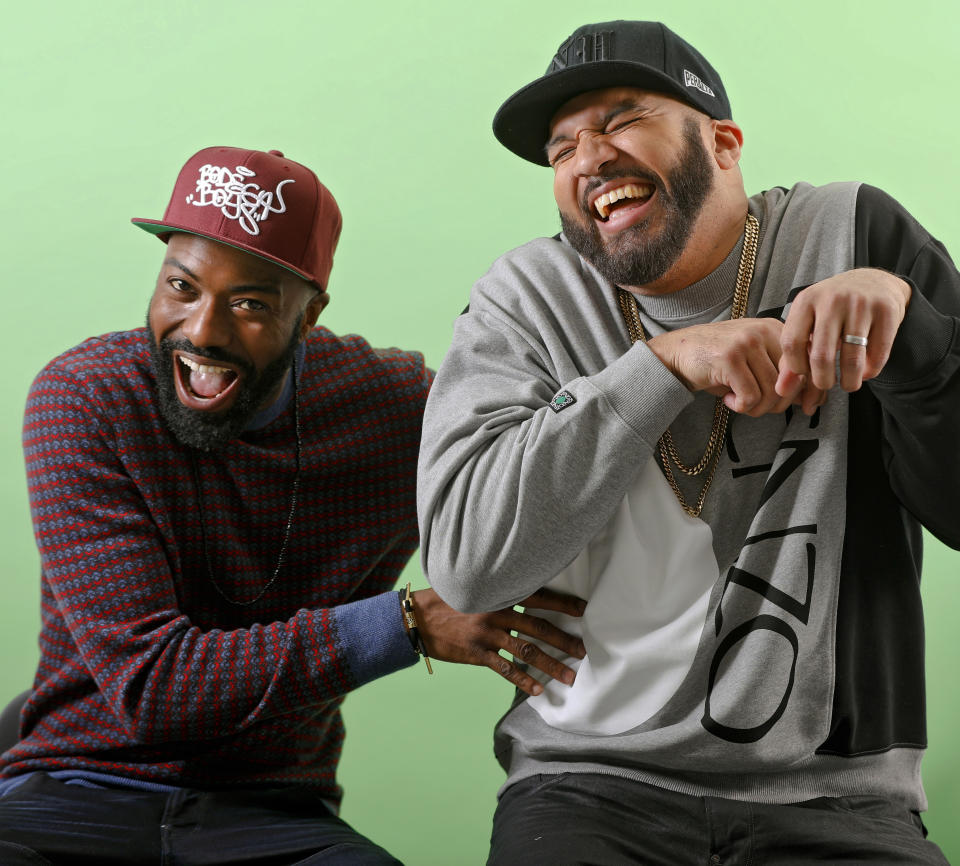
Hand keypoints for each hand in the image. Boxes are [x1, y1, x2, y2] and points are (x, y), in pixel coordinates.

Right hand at [412, 587, 586, 696]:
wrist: (417, 618)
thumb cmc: (447, 600)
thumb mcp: (475, 587)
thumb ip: (499, 590)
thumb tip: (527, 593)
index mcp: (500, 593)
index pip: (540, 597)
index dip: (563, 604)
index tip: (585, 610)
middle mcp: (497, 612)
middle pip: (539, 627)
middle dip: (565, 640)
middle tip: (585, 651)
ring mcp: (487, 634)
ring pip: (527, 651)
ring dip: (551, 665)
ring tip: (569, 676)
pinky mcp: (477, 653)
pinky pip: (505, 670)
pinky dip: (523, 681)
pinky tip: (538, 691)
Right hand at [647, 318, 819, 416]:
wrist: (676, 353)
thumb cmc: (717, 362)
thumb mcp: (754, 361)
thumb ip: (782, 372)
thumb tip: (813, 399)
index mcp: (776, 329)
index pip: (808, 364)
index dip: (811, 391)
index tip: (808, 408)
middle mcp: (764, 331)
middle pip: (792, 382)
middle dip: (779, 404)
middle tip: (757, 406)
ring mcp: (746, 343)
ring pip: (771, 393)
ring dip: (755, 408)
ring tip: (739, 402)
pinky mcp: (729, 358)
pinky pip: (750, 397)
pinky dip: (739, 406)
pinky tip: (727, 400)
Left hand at [776, 269, 910, 411]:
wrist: (873, 281)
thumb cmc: (832, 309)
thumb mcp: (807, 323)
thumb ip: (792, 356)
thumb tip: (781, 391)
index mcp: (806, 300)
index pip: (791, 344)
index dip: (796, 367)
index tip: (805, 373)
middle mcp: (832, 299)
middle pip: (821, 356)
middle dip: (823, 380)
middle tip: (826, 384)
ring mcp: (861, 304)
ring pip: (852, 359)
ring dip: (850, 382)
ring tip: (848, 385)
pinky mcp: (887, 311)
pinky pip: (878, 355)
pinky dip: (872, 371)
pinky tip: (866, 372)